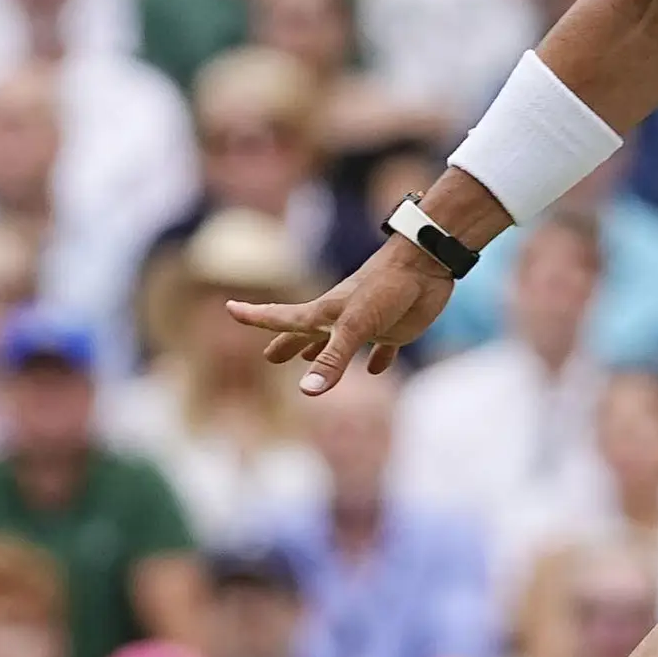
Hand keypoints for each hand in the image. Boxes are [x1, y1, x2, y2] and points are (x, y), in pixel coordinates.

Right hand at [228, 236, 457, 395]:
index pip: (281, 318)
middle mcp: (341, 318)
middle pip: (306, 334)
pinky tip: (377, 368)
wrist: (427, 264)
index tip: (230, 307)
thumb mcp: (355, 326)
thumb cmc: (387, 288)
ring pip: (339, 343)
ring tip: (306, 360)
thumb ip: (332, 359)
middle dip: (285, 343)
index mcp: (324, 313)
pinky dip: (377, 359)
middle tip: (268, 357)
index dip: (255, 316)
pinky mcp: (395, 329)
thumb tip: (307, 392)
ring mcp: (367, 324)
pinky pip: (382, 348)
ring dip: (322, 351)